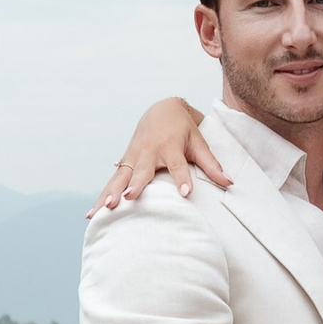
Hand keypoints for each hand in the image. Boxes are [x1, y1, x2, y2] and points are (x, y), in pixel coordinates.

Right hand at [93, 94, 229, 210]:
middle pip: (141, 171)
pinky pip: (112, 182)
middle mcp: (148, 152)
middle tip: (128, 198)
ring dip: (112, 193)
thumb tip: (229, 183)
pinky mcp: (125, 164)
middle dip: (134, 185)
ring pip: (121, 178)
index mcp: (169, 146)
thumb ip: (212, 164)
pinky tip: (92, 214)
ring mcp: (133, 157)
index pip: (178, 164)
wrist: (161, 109)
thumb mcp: (199, 142)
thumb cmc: (183, 129)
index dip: (182, 178)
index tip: (186, 193)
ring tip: (105, 209)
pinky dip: (102, 196)